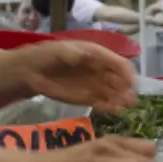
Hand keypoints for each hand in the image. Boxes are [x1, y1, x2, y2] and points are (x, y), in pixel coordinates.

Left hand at [20, 40, 136, 109]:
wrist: (31, 71)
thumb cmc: (46, 56)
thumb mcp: (58, 50)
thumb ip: (69, 53)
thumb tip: (78, 56)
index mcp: (98, 55)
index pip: (120, 64)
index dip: (127, 73)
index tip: (131, 85)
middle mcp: (101, 71)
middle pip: (120, 80)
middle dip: (126, 90)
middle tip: (129, 101)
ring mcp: (95, 85)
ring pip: (114, 94)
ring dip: (120, 101)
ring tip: (121, 108)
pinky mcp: (87, 98)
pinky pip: (103, 103)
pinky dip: (109, 107)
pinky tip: (111, 111)